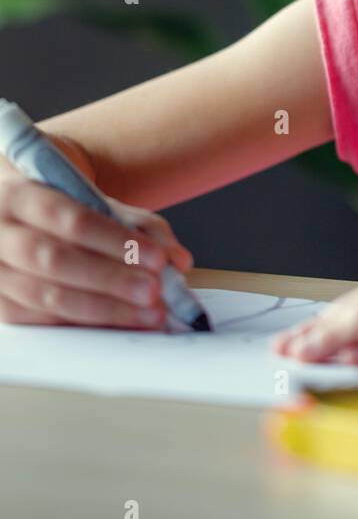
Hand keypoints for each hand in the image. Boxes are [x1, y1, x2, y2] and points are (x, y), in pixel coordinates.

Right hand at [0, 176, 193, 328]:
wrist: (20, 211)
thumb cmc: (62, 205)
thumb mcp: (99, 200)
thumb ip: (141, 225)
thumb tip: (178, 260)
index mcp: (19, 194)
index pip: (70, 219)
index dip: (114, 241)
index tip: (156, 260)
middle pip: (54, 260)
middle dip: (110, 280)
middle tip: (154, 292)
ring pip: (46, 296)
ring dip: (103, 310)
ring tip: (147, 314)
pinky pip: (38, 319)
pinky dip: (82, 324)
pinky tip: (117, 324)